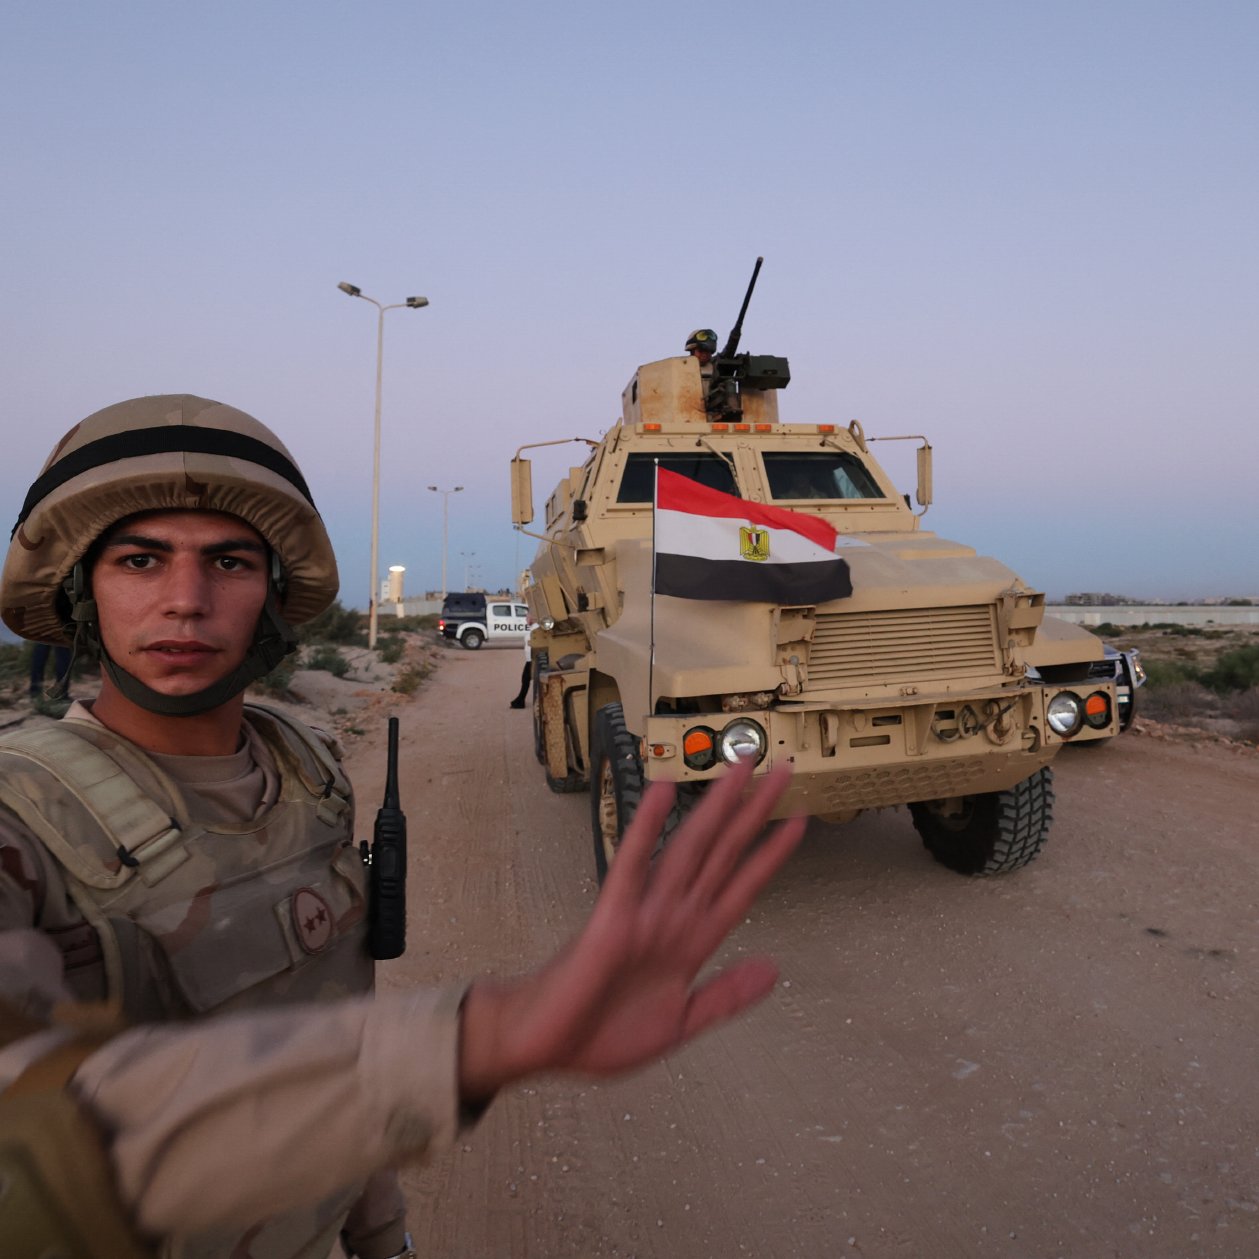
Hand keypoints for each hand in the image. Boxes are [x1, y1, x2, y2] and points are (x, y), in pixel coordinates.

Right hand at [458, 759, 803, 1097]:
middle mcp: (673, 915)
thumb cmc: (602, 1032)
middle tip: (782, 767)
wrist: (549, 1048)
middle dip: (753, 812)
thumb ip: (725, 995)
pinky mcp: (612, 915)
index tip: (799, 820)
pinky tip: (662, 792)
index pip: (742, 886)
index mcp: (692, 940)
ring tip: (739, 769)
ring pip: (689, 848)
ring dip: (716, 808)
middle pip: (722, 852)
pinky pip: (632, 863)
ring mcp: (644, 911)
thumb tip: (774, 970)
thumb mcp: (680, 1022)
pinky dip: (647, 827)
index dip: (771, 854)